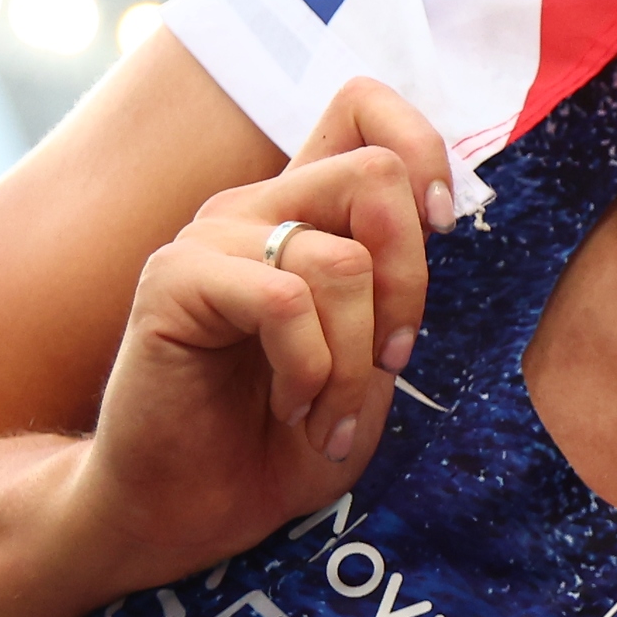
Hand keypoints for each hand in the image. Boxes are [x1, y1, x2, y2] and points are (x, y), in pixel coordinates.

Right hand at [62, 81, 458, 588]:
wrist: (196, 509)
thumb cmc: (283, 441)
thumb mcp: (371, 360)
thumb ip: (396, 285)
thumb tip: (442, 212)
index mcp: (306, 214)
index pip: (363, 106)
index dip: (423, 150)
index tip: (443, 229)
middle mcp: (257, 208)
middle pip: (375, 173)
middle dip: (408, 282)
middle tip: (389, 359)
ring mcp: (210, 238)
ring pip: (341, 260)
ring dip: (354, 360)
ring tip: (327, 412)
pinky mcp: (173, 280)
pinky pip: (285, 302)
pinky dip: (309, 370)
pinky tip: (290, 407)